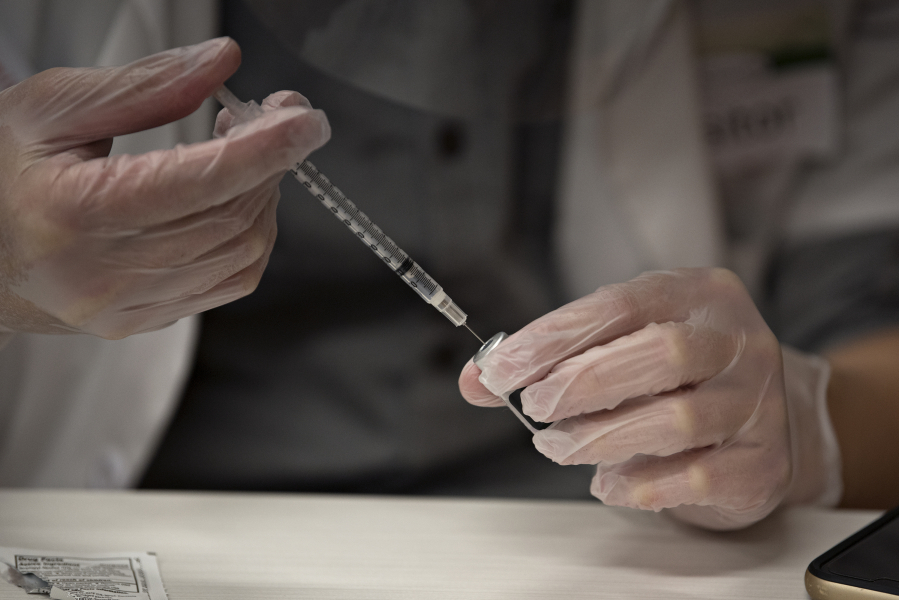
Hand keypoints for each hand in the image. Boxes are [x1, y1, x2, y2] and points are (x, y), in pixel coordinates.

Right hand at [0, 37, 329, 338]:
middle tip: (277, 117)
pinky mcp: (147, 320)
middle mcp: (103, 274)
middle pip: (231, 219)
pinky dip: (252, 232)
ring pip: (241, 251)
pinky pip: (232, 279)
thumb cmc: (3, 173)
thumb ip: (143, 86)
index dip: (264, 149)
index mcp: (73, 214)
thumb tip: (221, 62)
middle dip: (272, 163)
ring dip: (265, 194)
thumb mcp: (52, 108)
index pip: (196, 183)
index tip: (307, 120)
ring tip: (246, 151)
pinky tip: (236, 197)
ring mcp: (128, 306)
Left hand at [460, 268, 839, 529]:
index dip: (554, 336)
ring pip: (674, 418)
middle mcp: (737, 342)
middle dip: (580, 383)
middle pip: (658, 353)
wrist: (771, 422)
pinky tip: (606, 482)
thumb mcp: (623, 346)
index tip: (502, 368)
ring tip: (557, 448)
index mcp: (698, 294)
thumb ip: (554, 359)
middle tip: (535, 408)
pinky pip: (695, 476)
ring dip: (598, 437)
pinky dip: (638, 483)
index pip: (619, 305)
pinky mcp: (762, 462)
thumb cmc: (681, 377)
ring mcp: (757, 402)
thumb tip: (478, 378)